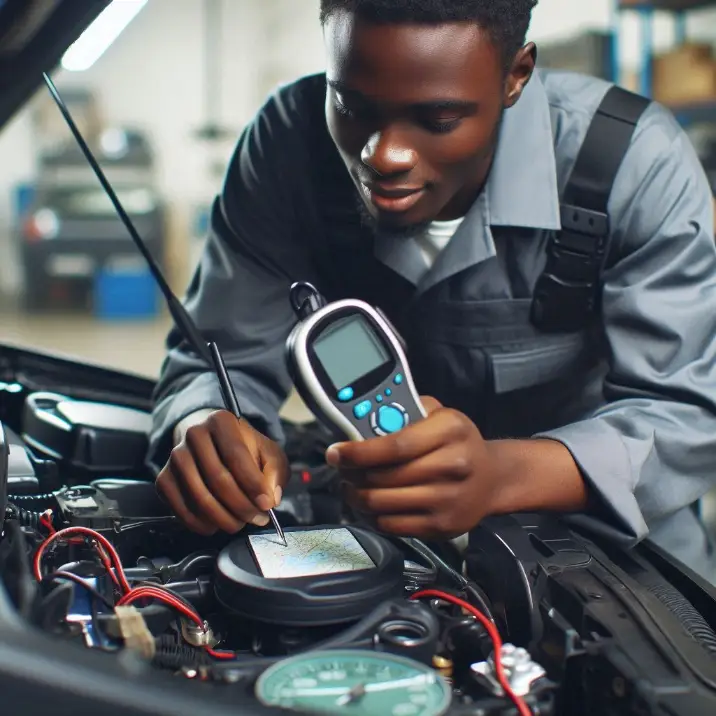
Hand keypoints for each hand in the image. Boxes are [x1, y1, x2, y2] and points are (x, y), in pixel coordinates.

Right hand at [156, 410, 288, 535]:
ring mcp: (175, 457)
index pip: (237, 456)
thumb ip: (275, 471)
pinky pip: (181, 510)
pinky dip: (202, 524)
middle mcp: (193, 434)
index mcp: (221, 421)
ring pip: (200, 498)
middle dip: (242, 506)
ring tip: (240, 522)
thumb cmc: (244, 449)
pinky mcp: (163, 479)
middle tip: (258, 518)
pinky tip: (217, 524)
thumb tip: (270, 496)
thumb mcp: (268, 453)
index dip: (254, 484)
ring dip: (224, 519)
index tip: (267, 504)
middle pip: (218, 479)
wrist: (211, 443)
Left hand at [325, 397, 502, 539]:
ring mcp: (447, 499)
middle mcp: (452, 466)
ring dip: (356, 496)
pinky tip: (369, 504)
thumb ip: (403, 413)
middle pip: (384, 477)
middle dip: (351, 473)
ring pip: (382, 503)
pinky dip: (372, 516)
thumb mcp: (438, 414)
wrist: (493, 479)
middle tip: (341, 468)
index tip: (336, 452)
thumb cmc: (457, 443)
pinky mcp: (441, 526)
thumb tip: (361, 423)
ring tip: (351, 486)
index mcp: (450, 431)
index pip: (394, 446)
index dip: (358, 451)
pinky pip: (392, 525)